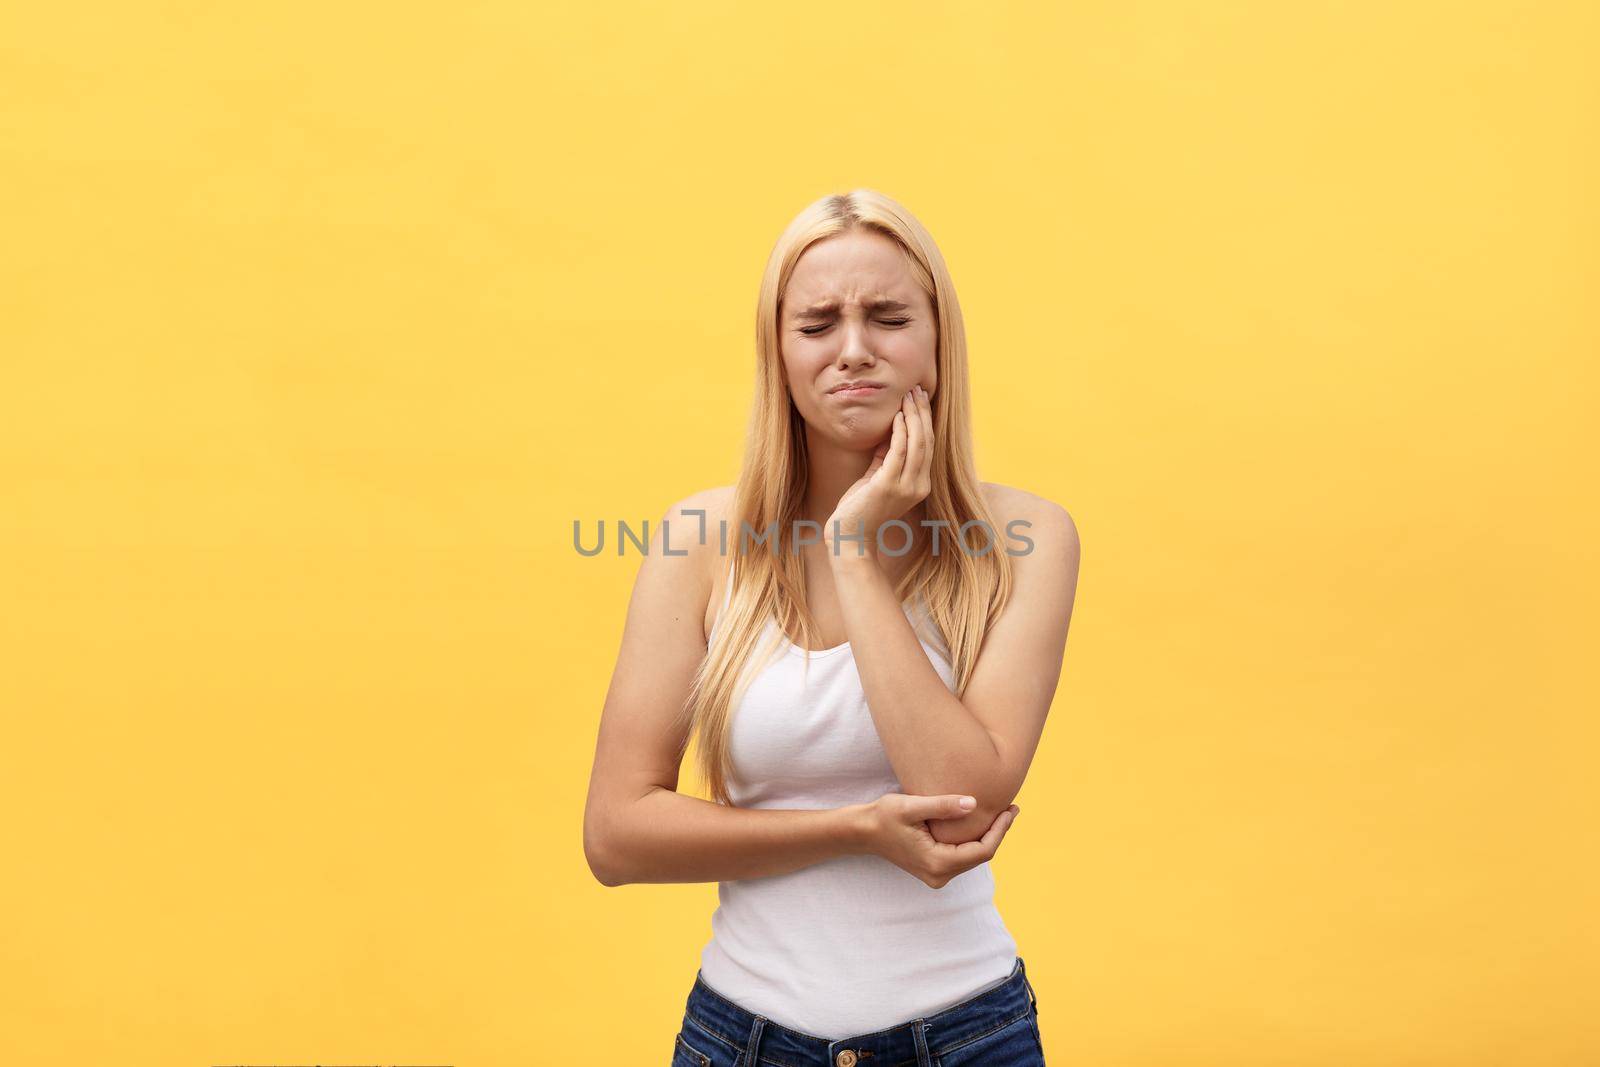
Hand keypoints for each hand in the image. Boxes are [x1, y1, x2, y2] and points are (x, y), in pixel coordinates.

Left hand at [825, 384, 933, 557]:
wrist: (850, 538)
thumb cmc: (860, 509)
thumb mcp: (876, 477)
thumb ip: (886, 457)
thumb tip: (891, 430)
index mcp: (919, 484)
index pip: (927, 445)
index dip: (925, 420)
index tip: (920, 398)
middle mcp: (918, 485)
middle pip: (926, 441)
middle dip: (922, 412)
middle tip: (917, 389)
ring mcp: (905, 487)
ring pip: (917, 444)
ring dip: (913, 416)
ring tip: (908, 396)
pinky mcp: (888, 486)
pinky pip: (899, 452)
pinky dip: (900, 432)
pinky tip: (897, 416)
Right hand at [859, 792, 1020, 888]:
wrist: (863, 832)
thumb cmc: (884, 816)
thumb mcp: (911, 806)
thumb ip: (943, 806)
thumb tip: (973, 803)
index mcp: (937, 862)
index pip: (982, 851)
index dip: (1000, 830)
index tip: (1011, 809)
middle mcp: (940, 875)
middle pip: (981, 855)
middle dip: (998, 832)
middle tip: (1012, 807)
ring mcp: (937, 875)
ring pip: (974, 857)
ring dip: (989, 836)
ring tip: (1001, 812)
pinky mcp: (935, 869)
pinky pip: (964, 856)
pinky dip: (975, 840)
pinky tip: (981, 822)